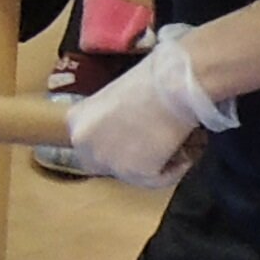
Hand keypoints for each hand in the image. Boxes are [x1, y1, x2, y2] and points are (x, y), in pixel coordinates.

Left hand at [67, 29, 228, 189]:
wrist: (174, 82)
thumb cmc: (153, 79)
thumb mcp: (115, 97)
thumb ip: (108, 119)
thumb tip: (122, 134)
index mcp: (76, 120)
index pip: (88, 146)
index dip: (114, 144)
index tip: (134, 139)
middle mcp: (84, 143)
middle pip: (105, 165)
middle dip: (130, 159)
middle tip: (154, 146)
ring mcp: (107, 160)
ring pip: (133, 174)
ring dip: (154, 164)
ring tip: (174, 144)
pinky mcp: (134, 173)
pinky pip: (157, 180)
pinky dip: (173, 170)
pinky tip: (183, 152)